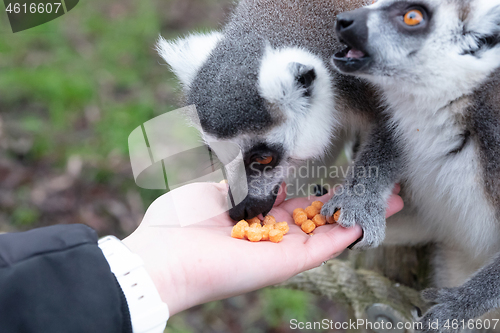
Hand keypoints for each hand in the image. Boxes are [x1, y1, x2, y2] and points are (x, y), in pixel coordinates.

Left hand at [122, 182, 403, 314]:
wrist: (164, 256)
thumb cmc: (177, 221)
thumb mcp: (211, 190)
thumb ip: (239, 181)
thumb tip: (262, 169)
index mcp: (253, 216)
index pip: (293, 200)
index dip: (316, 187)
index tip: (336, 172)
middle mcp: (272, 233)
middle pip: (318, 215)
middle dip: (347, 198)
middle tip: (377, 180)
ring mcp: (282, 248)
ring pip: (329, 230)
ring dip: (359, 212)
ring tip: (393, 196)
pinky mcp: (288, 262)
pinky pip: (325, 246)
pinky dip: (349, 230)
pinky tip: (372, 213)